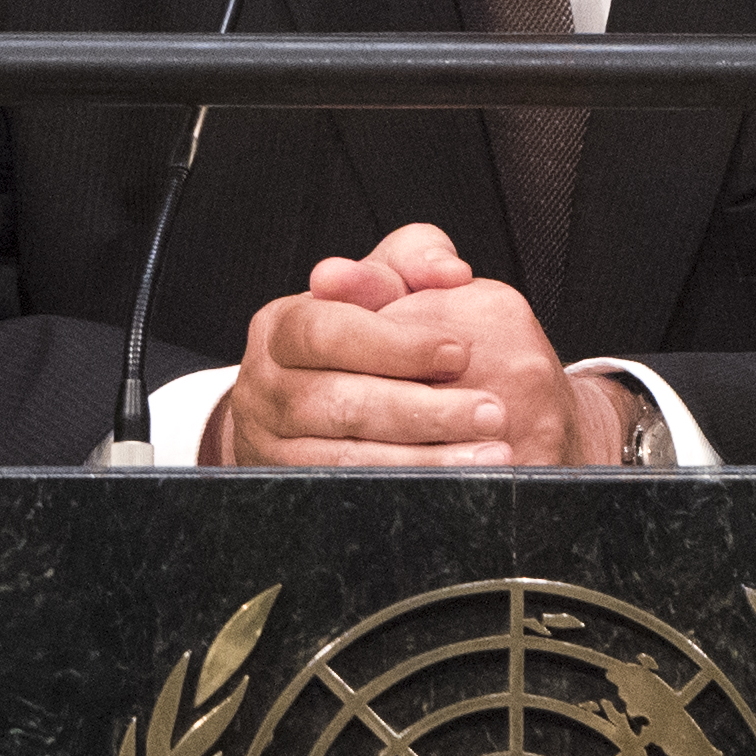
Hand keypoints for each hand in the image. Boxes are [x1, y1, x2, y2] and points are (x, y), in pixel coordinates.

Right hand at [206, 222, 620, 465]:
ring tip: (489, 456)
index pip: (326, 331)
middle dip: (421, 411)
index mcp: (280, 328)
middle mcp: (265, 388)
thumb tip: (449, 271)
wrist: (311, 409)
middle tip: (491, 413)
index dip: (393, 345)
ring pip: (344, 459)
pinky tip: (455, 487)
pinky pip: (348, 497)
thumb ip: (415, 258)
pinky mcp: (289, 492)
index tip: (459, 352)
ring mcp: (271, 447)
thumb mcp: (382, 283)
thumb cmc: (361, 334)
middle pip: (337, 403)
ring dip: (422, 461)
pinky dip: (405, 493)